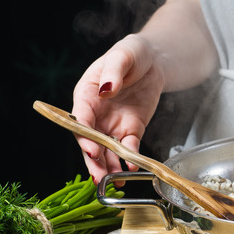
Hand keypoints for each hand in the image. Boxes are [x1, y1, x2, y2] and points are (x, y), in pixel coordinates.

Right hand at [71, 34, 164, 183]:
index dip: (84, 135)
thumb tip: (106, 89)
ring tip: (114, 180)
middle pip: (90, 141)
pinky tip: (131, 167)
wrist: (153, 61)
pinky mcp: (131, 130)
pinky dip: (129, 158)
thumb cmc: (131, 53)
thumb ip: (113, 73)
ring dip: (109, 166)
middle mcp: (96, 114)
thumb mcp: (122, 56)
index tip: (91, 149)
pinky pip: (128, 147)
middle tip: (100, 176)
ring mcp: (112, 124)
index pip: (80, 118)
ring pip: (107, 150)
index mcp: (86, 95)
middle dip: (94, 160)